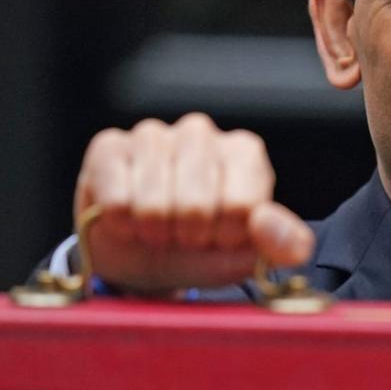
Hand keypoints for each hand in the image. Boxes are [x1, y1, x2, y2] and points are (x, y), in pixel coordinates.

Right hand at [73, 113, 313, 292]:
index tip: (220, 238)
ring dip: (154, 232)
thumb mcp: (250, 255)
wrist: (142, 256)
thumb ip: (282, 244)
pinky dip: (121, 224)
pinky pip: (116, 200)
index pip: (241, 208)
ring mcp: (152, 134)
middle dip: (188, 237)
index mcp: (244, 152)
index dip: (225, 238)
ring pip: (153, 205)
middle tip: (184, 235)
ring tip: (157, 227)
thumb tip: (266, 223)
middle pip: (196, 206)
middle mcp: (201, 132)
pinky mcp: (108, 146)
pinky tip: (128, 216)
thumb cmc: (201, 248)